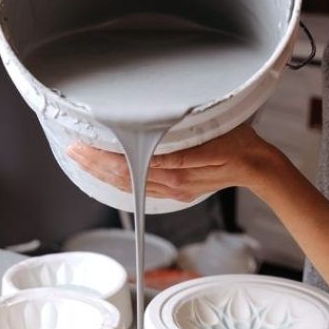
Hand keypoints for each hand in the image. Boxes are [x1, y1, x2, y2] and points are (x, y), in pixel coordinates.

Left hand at [67, 124, 279, 201]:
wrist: (255, 165)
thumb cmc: (236, 144)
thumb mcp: (209, 139)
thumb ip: (178, 151)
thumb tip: (149, 155)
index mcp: (176, 172)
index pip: (128, 167)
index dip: (102, 158)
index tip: (82, 145)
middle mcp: (171, 184)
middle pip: (122, 178)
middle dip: (94, 164)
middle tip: (72, 149)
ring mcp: (173, 189)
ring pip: (128, 185)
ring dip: (102, 173)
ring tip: (81, 159)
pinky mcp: (178, 188)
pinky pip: (141, 189)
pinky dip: (120, 180)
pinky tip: (108, 172)